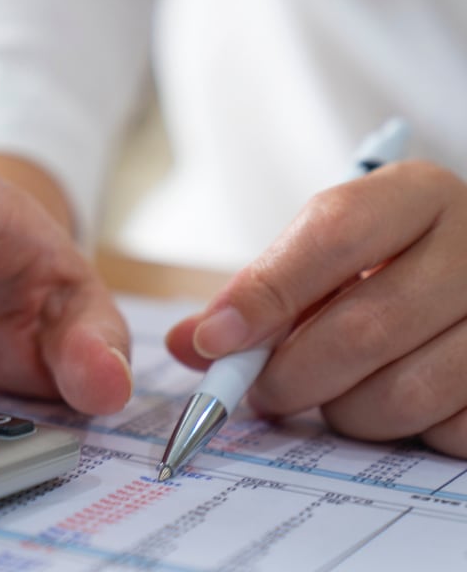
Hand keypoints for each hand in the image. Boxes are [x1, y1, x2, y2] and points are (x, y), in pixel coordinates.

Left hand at [166, 160, 466, 457]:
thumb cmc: (388, 264)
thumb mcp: (328, 253)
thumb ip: (261, 291)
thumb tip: (188, 342)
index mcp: (419, 195)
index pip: (334, 235)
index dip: (266, 293)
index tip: (213, 339)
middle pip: (364, 327)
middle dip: (291, 375)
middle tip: (261, 390)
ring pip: (406, 393)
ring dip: (345, 412)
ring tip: (330, 395)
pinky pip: (450, 432)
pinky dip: (407, 434)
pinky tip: (395, 403)